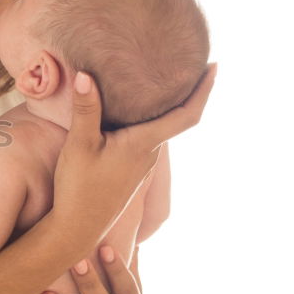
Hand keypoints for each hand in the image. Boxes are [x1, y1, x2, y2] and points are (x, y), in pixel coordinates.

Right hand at [52, 65, 215, 245]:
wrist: (77, 229)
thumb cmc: (79, 189)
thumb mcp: (79, 145)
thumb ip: (86, 109)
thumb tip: (86, 74)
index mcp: (144, 144)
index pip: (186, 115)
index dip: (204, 90)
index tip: (215, 66)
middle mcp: (149, 154)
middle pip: (177, 119)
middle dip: (187, 92)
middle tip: (191, 65)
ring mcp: (141, 165)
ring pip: (160, 129)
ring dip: (166, 107)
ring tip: (162, 82)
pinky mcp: (131, 172)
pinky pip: (146, 139)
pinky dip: (149, 120)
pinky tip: (133, 113)